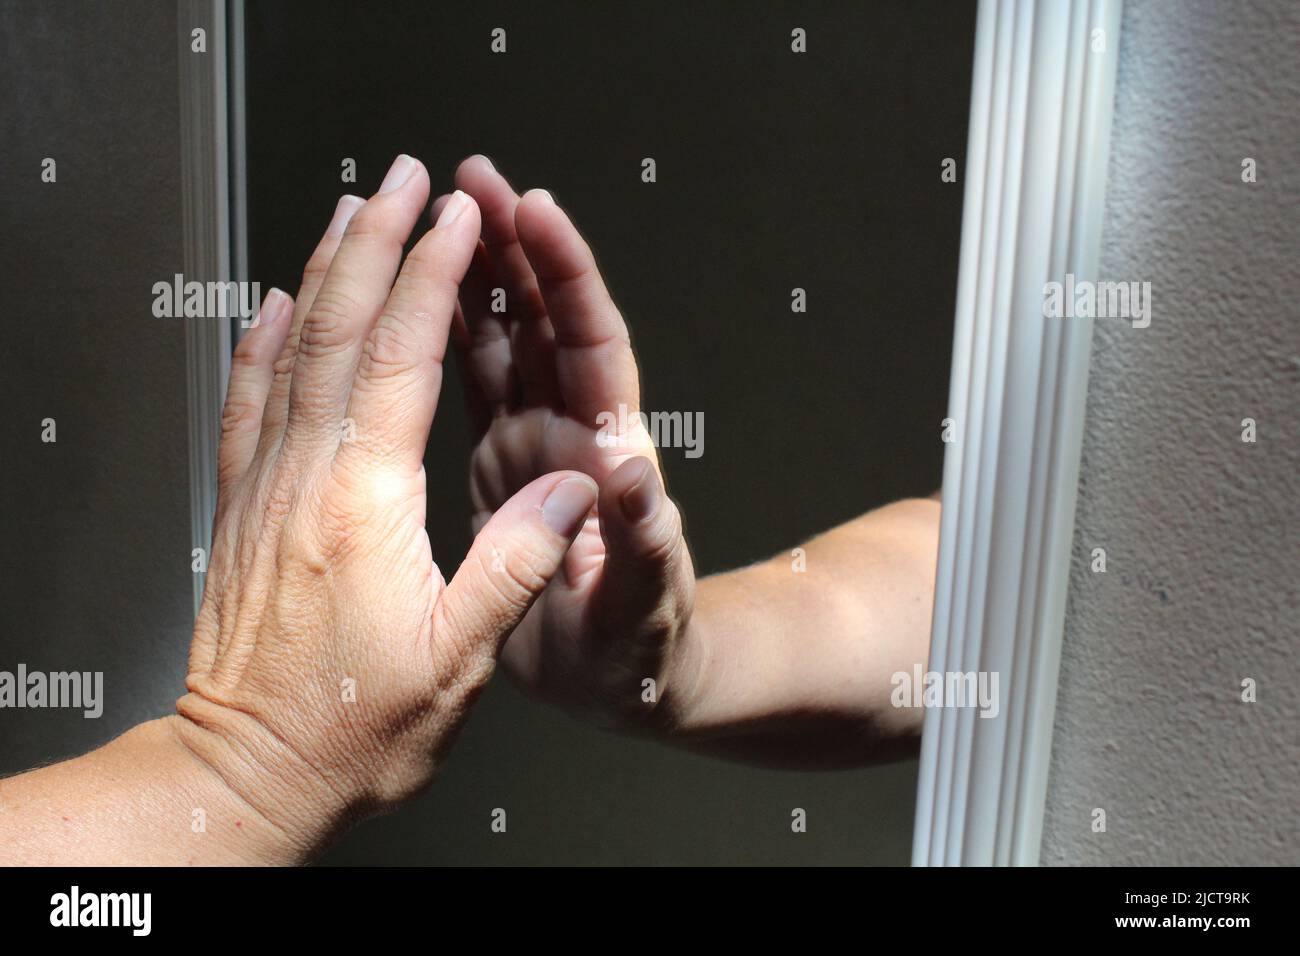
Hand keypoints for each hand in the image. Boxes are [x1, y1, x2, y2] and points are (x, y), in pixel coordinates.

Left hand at [174, 155, 597, 858]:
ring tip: (350, 208)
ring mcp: (264, 486)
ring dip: (322, 269)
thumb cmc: (355, 726)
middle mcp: (306, 476)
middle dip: (379, 240)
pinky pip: (245, 401)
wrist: (247, 773)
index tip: (460, 216)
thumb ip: (519, 560)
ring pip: (289, 348)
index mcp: (367, 500)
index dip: (434, 275)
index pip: (403, 355)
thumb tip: (578, 487)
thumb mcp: (460, 657)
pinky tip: (265, 305)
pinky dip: (257, 341)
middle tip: (408, 177)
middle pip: (340, 326)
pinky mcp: (243, 508)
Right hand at [439, 156, 696, 729]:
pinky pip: (472, 387)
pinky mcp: (499, 468)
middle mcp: (572, 433)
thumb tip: (635, 476)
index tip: (535, 210)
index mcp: (609, 452)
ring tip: (439, 215)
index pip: (594, 342)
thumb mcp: (645, 603)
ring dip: (476, 278)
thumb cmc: (641, 649)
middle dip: (513, 246)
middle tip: (472, 178)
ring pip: (504, 342)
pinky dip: (448, 340)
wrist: (619, 681)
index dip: (567, 275)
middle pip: (546, 320)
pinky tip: (417, 301)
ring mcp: (532, 445)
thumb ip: (644, 543)